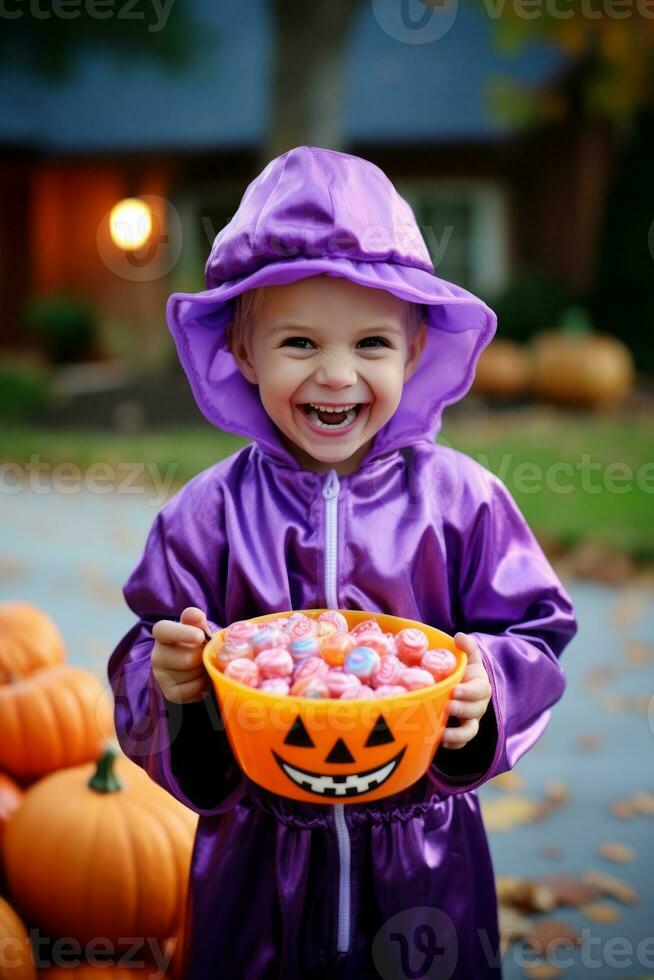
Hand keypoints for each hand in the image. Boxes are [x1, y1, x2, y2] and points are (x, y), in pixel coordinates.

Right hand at [151, 606, 210, 703]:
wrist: (194, 667)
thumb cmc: (196, 643)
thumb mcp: (197, 628)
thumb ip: (195, 620)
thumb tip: (195, 615)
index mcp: (162, 634)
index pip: (163, 630)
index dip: (182, 633)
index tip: (200, 636)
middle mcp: (157, 655)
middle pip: (188, 659)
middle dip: (203, 656)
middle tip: (204, 654)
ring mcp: (161, 676)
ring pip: (192, 675)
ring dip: (204, 670)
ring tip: (202, 665)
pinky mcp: (170, 693)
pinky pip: (194, 689)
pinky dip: (203, 684)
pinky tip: (200, 678)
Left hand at [442, 632, 491, 749]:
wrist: (467, 687)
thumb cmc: (465, 672)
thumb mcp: (469, 658)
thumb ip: (467, 647)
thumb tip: (459, 636)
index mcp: (480, 686)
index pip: (479, 690)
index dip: (468, 692)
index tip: (454, 690)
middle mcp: (478, 704)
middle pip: (475, 710)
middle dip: (461, 710)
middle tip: (447, 706)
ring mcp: (471, 719)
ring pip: (470, 730)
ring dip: (458, 734)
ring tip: (443, 734)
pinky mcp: (462, 731)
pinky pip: (462, 743)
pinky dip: (454, 744)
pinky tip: (440, 743)